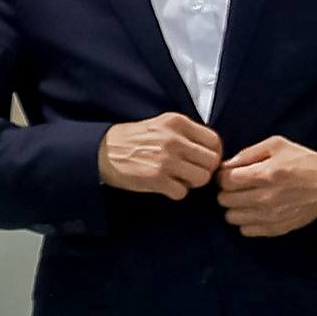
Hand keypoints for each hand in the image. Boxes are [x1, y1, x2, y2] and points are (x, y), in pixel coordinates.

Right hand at [99, 111, 225, 199]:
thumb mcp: (161, 125)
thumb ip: (186, 134)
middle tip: (191, 173)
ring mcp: (165, 159)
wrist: (101, 151)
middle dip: (204, 170)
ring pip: (201, 178)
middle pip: (211, 162)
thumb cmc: (134, 140)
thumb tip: (212, 151)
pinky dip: (176, 193)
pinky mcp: (155, 178)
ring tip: (178, 180)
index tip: (203, 161)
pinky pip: (182, 192)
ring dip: (192, 183)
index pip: (214, 141)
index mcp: (177, 122)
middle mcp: (174, 139)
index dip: (213, 154)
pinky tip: (165, 186)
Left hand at [216, 135, 316, 236]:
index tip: (231, 173)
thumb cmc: (304, 162)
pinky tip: (255, 211)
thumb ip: (248, 153)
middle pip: (224, 199)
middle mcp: (265, 198)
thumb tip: (226, 166)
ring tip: (246, 199)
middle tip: (239, 185)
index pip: (225, 180)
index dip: (224, 175)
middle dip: (228, 190)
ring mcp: (270, 217)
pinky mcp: (275, 229)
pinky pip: (245, 230)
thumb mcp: (278, 145)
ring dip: (235, 207)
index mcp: (265, 174)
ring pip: (231, 217)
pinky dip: (246, 221)